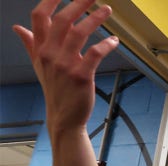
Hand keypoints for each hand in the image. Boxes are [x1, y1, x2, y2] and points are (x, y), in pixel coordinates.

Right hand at [12, 0, 118, 135]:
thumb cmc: (55, 89)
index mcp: (41, 49)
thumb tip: (18, 28)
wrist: (63, 117)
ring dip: (95, 19)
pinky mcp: (81, 76)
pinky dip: (107, 44)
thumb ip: (31, 44)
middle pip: (62, 20)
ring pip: (79, 33)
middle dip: (78, 3)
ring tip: (107, 10)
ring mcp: (65, 65)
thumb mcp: (40, 65)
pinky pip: (96, 53)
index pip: (40, 17)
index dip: (50, 0)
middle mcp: (50, 54)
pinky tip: (115, 41)